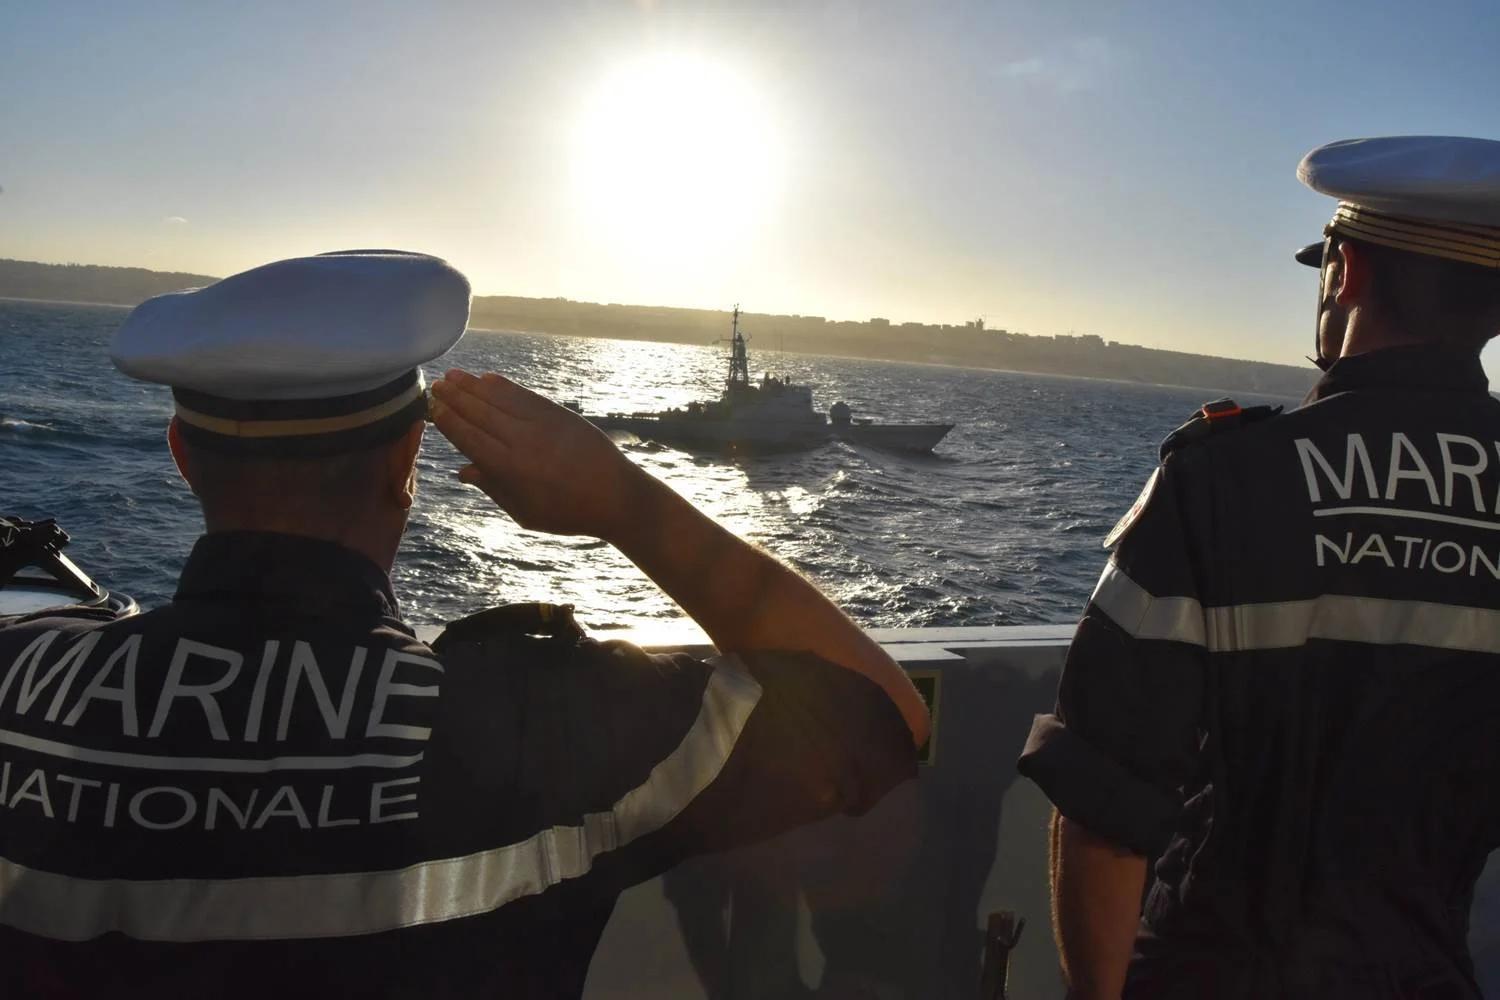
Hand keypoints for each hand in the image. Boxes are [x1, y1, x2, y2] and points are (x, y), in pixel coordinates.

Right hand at [428, 368, 648, 537]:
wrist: (616, 497)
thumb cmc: (567, 513)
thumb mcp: (525, 512)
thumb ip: (493, 488)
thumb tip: (463, 471)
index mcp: (510, 470)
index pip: (470, 439)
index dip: (449, 422)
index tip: (433, 408)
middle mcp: (522, 443)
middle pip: (480, 414)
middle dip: (455, 398)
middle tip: (436, 385)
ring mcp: (542, 425)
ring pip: (500, 400)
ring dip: (474, 386)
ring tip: (454, 375)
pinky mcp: (560, 415)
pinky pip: (525, 396)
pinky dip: (504, 387)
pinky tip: (488, 379)